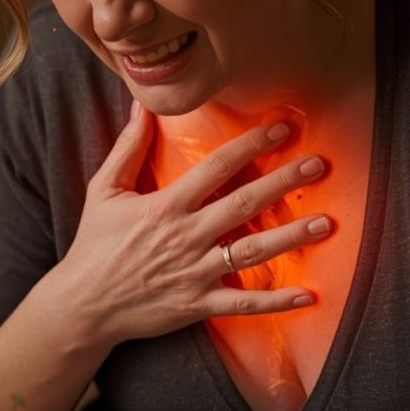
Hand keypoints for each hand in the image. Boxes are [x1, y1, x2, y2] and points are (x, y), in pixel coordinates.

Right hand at [57, 102, 331, 346]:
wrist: (83, 304)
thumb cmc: (93, 244)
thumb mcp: (102, 190)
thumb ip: (127, 148)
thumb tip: (141, 105)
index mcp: (164, 206)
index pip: (215, 167)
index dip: (251, 145)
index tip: (282, 127)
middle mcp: (185, 236)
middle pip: (243, 203)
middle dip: (283, 182)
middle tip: (319, 165)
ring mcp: (194, 273)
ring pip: (252, 251)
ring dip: (291, 237)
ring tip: (326, 222)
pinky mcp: (197, 305)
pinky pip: (243, 304)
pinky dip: (276, 302)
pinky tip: (308, 294)